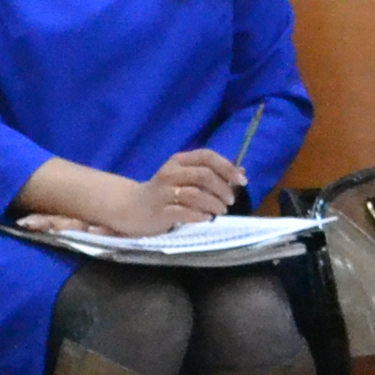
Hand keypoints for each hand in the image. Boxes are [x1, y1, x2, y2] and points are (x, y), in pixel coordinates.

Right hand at [132, 150, 247, 231]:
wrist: (132, 208)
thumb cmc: (165, 193)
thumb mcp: (187, 178)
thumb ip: (213, 174)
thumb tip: (242, 172)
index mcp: (179, 161)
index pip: (206, 156)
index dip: (227, 166)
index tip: (242, 180)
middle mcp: (170, 173)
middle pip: (203, 175)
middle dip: (222, 188)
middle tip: (230, 201)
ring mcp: (164, 192)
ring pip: (195, 194)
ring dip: (214, 203)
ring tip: (220, 211)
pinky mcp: (160, 211)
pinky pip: (185, 212)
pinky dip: (200, 215)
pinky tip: (207, 218)